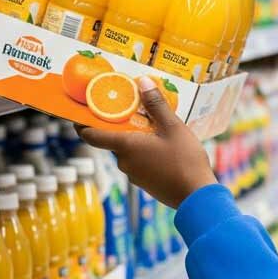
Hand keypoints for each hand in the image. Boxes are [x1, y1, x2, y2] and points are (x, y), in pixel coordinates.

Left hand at [78, 76, 217, 208]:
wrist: (197, 196)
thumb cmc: (185, 160)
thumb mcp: (173, 127)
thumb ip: (156, 105)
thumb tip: (142, 82)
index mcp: (126, 146)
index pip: (92, 136)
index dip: (82, 124)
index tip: (80, 113)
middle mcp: (124, 162)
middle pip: (114, 141)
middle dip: (121, 127)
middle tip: (134, 111)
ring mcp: (134, 175)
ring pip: (129, 152)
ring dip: (136, 140)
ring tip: (155, 128)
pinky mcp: (145, 184)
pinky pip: (139, 163)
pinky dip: (145, 153)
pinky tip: (163, 148)